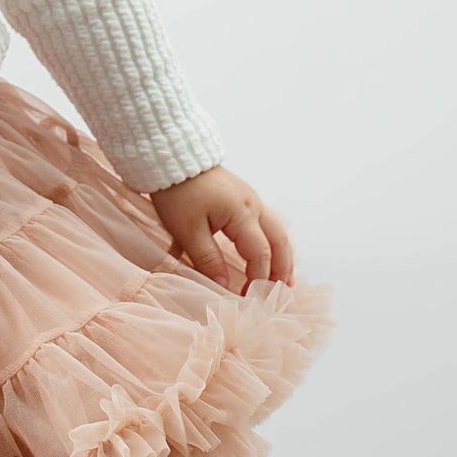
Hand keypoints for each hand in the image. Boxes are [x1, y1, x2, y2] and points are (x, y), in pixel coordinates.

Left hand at [147, 164, 294, 292]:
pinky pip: (268, 223)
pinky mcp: (244, 197)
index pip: (259, 253)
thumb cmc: (178, 193)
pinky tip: (269, 253)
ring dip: (282, 256)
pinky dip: (274, 243)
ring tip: (282, 279)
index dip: (258, 278)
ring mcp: (252, 199)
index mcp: (242, 213)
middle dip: (282, 268)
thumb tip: (224, 285)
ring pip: (278, 231)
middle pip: (279, 241)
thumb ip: (207, 259)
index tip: (250, 298)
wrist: (174, 158)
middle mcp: (254, 205)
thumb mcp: (187, 230)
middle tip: (280, 293)